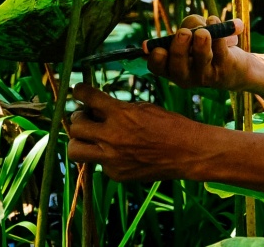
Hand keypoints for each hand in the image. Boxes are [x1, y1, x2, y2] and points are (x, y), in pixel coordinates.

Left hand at [68, 83, 214, 180]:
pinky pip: (99, 164)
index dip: (79, 91)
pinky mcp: (115, 174)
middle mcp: (111, 136)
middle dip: (78, 119)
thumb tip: (98, 109)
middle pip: (74, 126)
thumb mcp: (145, 108)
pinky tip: (121, 153)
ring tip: (90, 138)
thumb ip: (119, 109)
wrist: (188, 152)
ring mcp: (111, 158)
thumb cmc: (170, 125)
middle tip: (86, 117)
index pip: (87, 97)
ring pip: (74, 150)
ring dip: (79, 141)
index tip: (78, 90)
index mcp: (120, 113)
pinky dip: (105, 157)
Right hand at [146, 15, 247, 89]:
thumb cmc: (206, 44)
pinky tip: (214, 21)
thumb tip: (195, 26)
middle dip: (180, 49)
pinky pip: (221, 49)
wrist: (235, 67)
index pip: (157, 67)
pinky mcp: (225, 69)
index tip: (158, 48)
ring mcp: (206, 75)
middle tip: (183, 33)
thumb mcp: (193, 32)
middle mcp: (186, 76)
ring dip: (202, 43)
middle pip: (178, 67)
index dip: (155, 58)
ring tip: (203, 32)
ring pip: (202, 59)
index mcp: (171, 68)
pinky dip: (219, 32)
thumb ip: (190, 25)